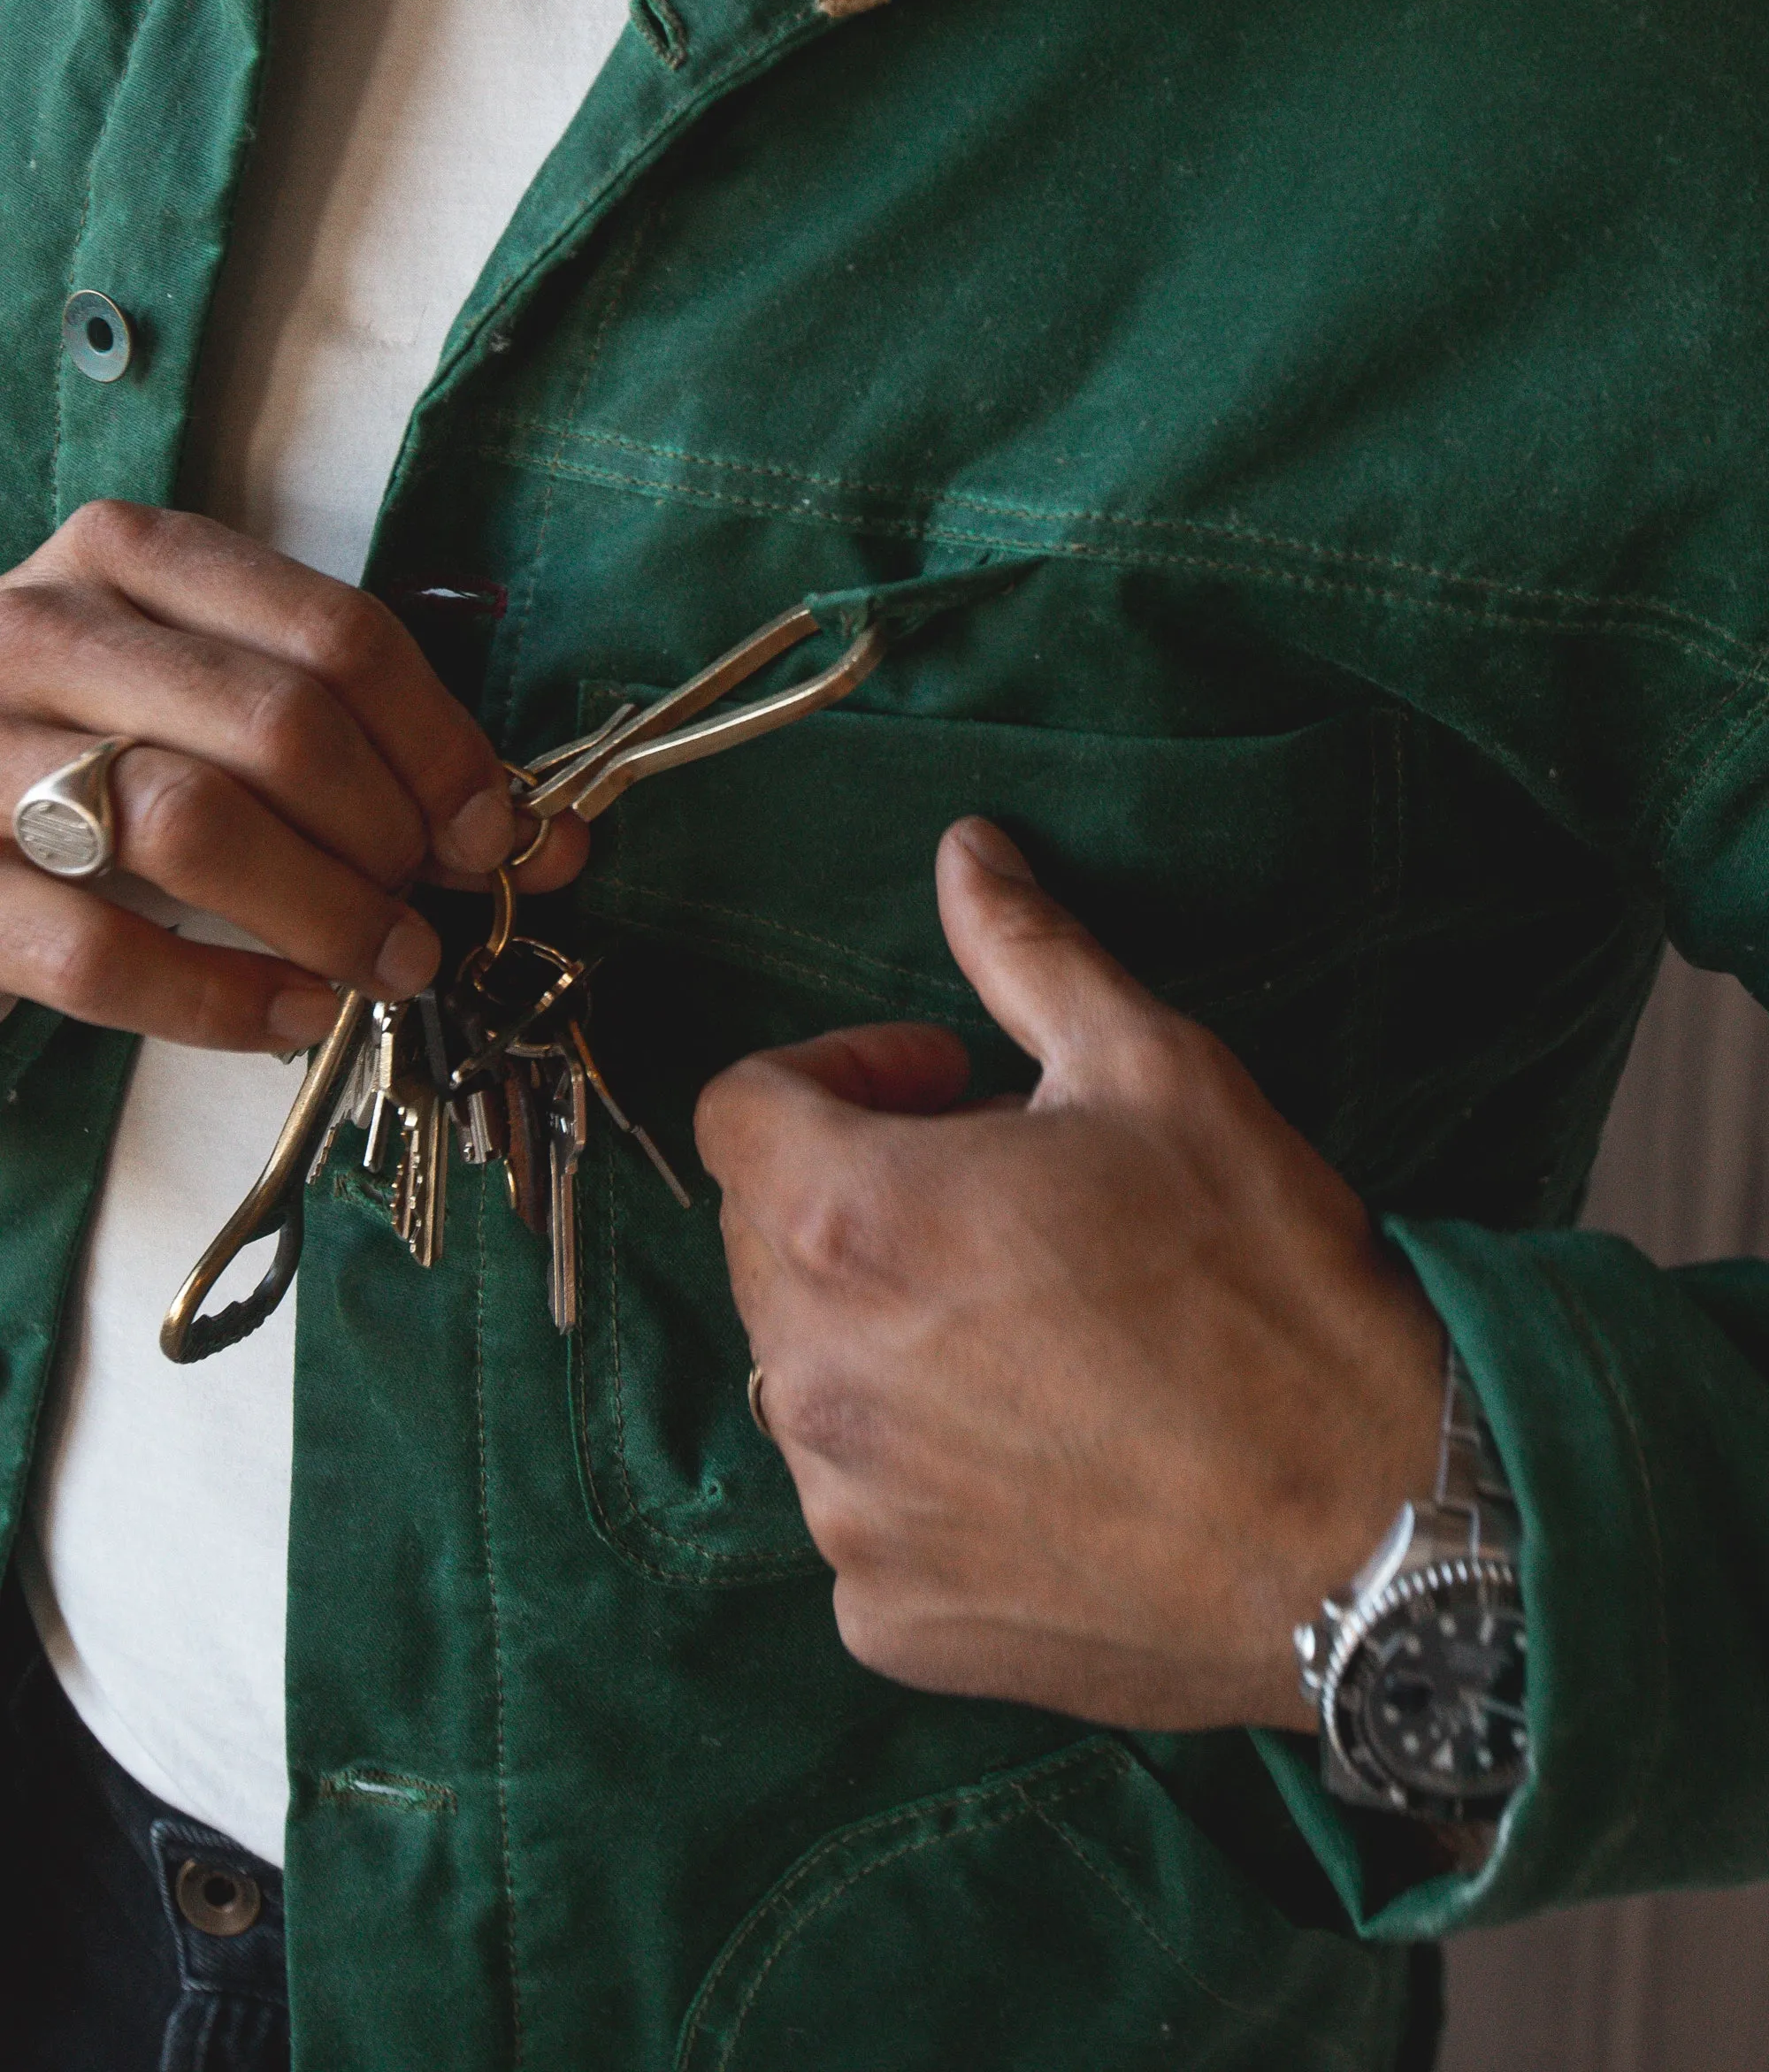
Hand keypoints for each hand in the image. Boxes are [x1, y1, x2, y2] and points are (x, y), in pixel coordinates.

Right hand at [0, 502, 585, 1049]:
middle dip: (390, 834)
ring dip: (325, 910)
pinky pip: (98, 952)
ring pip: (191, 823)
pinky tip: (293, 1015)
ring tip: (387, 963)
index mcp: (132, 560)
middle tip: (432, 908)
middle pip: (279, 726)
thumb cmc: (87, 745)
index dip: (443, 746)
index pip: (337, 635)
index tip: (495, 833)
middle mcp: (47, 631)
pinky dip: (221, 998)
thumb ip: (367, 750)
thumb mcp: (209, 704)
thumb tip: (551, 842)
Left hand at [696, 817, 1444, 1733]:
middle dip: (859, 1194)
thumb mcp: (1160, 1070)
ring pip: (809, 1379)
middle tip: (1003, 1197)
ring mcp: (844, 1513)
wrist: (1380, 1533)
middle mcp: (812, 1377)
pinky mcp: (892, 1619)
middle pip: (766, 1244)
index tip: (942, 1086)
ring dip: (884, 1331)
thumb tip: (964, 851)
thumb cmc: (1269, 1284)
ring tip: (1032, 1328)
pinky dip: (919, 1469)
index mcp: (848, 1221)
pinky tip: (1043, 1451)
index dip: (838, 1071)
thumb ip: (1028, 953)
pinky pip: (860, 1510)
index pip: (738, 1110)